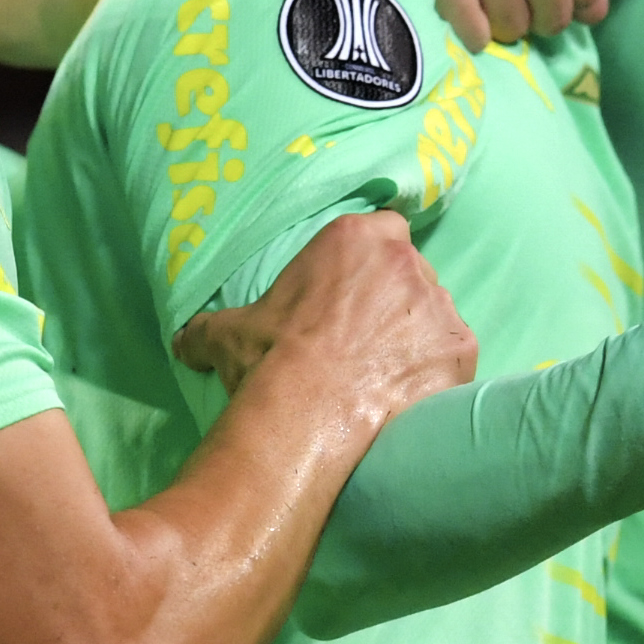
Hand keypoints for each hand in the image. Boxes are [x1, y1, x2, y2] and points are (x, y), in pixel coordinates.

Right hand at [175, 210, 476, 416]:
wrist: (310, 413)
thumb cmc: (269, 361)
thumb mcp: (226, 335)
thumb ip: (208, 328)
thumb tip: (183, 341)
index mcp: (354, 238)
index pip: (381, 230)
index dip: (372, 261)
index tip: (356, 291)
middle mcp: (405, 260)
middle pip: (411, 273)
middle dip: (395, 300)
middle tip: (367, 340)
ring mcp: (439, 303)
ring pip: (435, 312)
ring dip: (418, 336)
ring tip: (387, 373)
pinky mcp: (461, 346)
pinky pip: (453, 354)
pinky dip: (438, 372)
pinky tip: (410, 394)